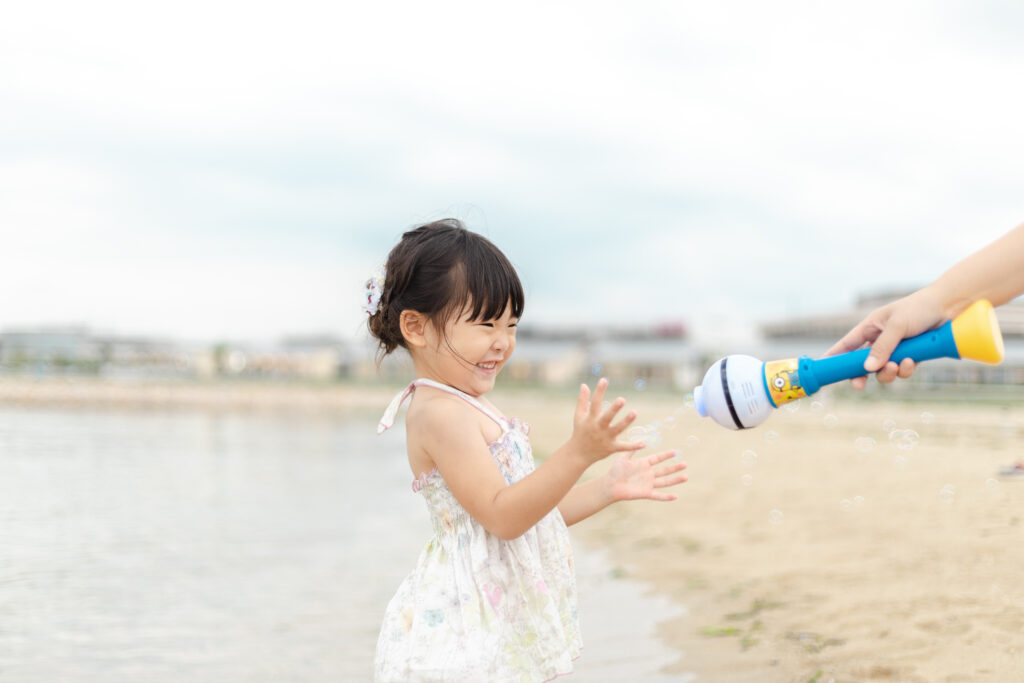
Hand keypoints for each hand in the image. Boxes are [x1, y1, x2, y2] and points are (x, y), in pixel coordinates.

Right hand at [569, 378, 644, 464]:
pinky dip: (633, 446)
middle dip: (614, 409)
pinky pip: (624, 447)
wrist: (578, 454)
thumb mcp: (578, 416)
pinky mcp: (612, 448)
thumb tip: (584, 385)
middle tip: (622, 399)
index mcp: (591, 419)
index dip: (599, 391)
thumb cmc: (580, 432)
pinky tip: (644, 443)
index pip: (595, 403)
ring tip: (634, 412)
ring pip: (617, 429)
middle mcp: (598, 428)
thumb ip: (582, 400)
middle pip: (607, 417)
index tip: (604, 380)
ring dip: (626, 422)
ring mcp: (606, 438)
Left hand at [603, 450, 687, 501]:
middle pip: (664, 470)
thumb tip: (641, 440)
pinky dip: (666, 497)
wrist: (610, 485)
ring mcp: (648, 484)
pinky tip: (675, 496)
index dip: (666, 455)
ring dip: (675, 480)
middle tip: (685, 463)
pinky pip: (658, 495)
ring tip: (686, 477)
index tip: (675, 451)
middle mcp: (648, 474)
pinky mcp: (646, 493)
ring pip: (665, 482)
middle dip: (675, 467)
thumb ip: (631, 449)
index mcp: (643, 464)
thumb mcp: (623, 458)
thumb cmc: (615, 471)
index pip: (657, 458)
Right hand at [824, 288, 945, 388]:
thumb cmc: (919, 308)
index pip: (846, 345)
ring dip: (888, 372)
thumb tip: (867, 369)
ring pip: (883, 371)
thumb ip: (882, 348)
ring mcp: (895, 350)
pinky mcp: (911, 356)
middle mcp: (880, 340)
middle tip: (859, 386)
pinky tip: (912, 361)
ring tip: (897, 365)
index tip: (824, 369)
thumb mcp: (897, 326)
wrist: (950, 307)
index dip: (834, 356)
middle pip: (862, 364)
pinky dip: (905, 369)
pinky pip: (902, 371)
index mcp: (870, 327)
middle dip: (861, 375)